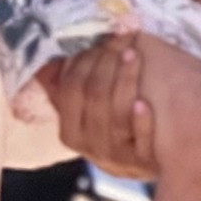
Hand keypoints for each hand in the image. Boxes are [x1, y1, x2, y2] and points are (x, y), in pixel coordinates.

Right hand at [38, 41, 158, 178]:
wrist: (154, 163)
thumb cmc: (116, 128)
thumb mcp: (87, 113)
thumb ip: (66, 88)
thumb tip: (45, 62)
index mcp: (71, 132)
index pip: (70, 89)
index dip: (82, 59)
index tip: (98, 37)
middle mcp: (92, 147)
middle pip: (94, 97)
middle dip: (106, 62)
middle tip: (120, 38)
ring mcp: (119, 157)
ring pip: (117, 115)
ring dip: (125, 79)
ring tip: (133, 53)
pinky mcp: (145, 162)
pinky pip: (140, 140)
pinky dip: (141, 121)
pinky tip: (144, 103)